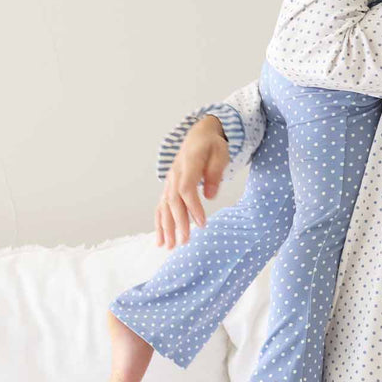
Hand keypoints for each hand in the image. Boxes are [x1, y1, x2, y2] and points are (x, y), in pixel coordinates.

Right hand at [156, 115, 229, 247]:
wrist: (199, 135)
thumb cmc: (212, 145)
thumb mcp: (221, 153)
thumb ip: (216, 173)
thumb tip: (211, 196)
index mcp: (189, 163)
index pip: (187, 188)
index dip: (193, 207)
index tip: (202, 223)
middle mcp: (175, 173)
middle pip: (173, 200)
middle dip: (178, 223)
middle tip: (185, 242)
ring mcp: (169, 181)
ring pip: (164, 205)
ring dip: (165, 227)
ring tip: (169, 246)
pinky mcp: (169, 187)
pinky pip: (161, 206)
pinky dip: (159, 223)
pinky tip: (161, 239)